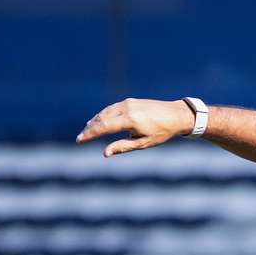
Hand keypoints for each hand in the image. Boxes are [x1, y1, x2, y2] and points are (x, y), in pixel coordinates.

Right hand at [76, 99, 194, 156]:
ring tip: (88, 129)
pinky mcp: (130, 101)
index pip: (103, 127)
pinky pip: (112, 108)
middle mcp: (126, 108)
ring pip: (106, 111)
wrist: (175, 114)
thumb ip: (123, 147)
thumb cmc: (161, 132)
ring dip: (95, 120)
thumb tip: (105, 153)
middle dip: (90, 128)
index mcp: (130, 120)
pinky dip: (104, 114)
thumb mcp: (143, 143)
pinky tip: (100, 120)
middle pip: (101, 118)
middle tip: (81, 137)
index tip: (80, 140)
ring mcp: (127, 103)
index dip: (90, 133)